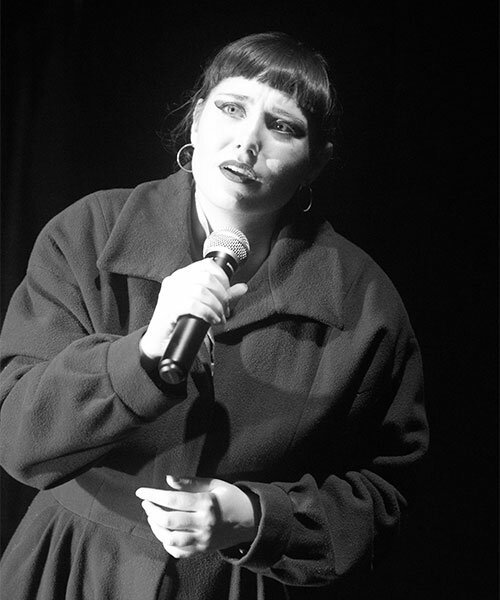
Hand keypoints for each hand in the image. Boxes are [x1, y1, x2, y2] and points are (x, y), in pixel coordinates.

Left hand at [136, 475, 257, 558]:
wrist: (252, 520)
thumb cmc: (231, 497)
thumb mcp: (214, 484)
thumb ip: (191, 482)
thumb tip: (168, 479)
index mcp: (206, 503)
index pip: (173, 499)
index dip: (153, 495)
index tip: (141, 492)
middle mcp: (204, 523)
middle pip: (169, 521)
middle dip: (152, 511)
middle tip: (146, 503)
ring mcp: (203, 539)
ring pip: (171, 539)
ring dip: (156, 528)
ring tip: (153, 517)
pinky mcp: (203, 550)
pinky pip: (179, 551)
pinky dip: (167, 543)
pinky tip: (164, 533)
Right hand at [140, 259, 246, 359]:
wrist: (161, 340)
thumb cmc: (183, 320)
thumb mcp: (205, 304)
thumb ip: (223, 295)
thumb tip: (243, 287)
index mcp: (183, 275)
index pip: (207, 265)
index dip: (223, 279)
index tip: (227, 295)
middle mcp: (175, 280)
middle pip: (206, 278)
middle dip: (222, 295)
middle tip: (225, 310)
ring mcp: (169, 293)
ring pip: (201, 291)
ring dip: (216, 306)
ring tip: (219, 317)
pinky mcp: (168, 307)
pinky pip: (193, 305)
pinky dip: (207, 313)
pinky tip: (211, 320)